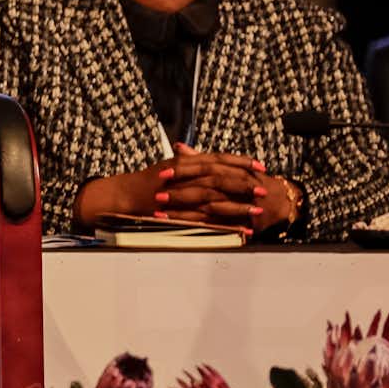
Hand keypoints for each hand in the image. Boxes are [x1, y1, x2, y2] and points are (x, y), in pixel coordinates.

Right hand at [74, 143, 274, 230]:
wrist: (124, 196)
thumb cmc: (146, 182)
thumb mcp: (169, 166)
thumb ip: (189, 160)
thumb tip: (208, 158)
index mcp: (184, 161)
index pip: (217, 158)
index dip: (240, 162)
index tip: (260, 166)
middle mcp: (183, 174)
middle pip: (219, 177)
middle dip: (244, 183)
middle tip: (264, 189)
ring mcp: (181, 193)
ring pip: (215, 198)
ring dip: (238, 205)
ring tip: (257, 210)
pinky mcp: (179, 212)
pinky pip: (206, 219)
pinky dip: (225, 224)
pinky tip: (241, 229)